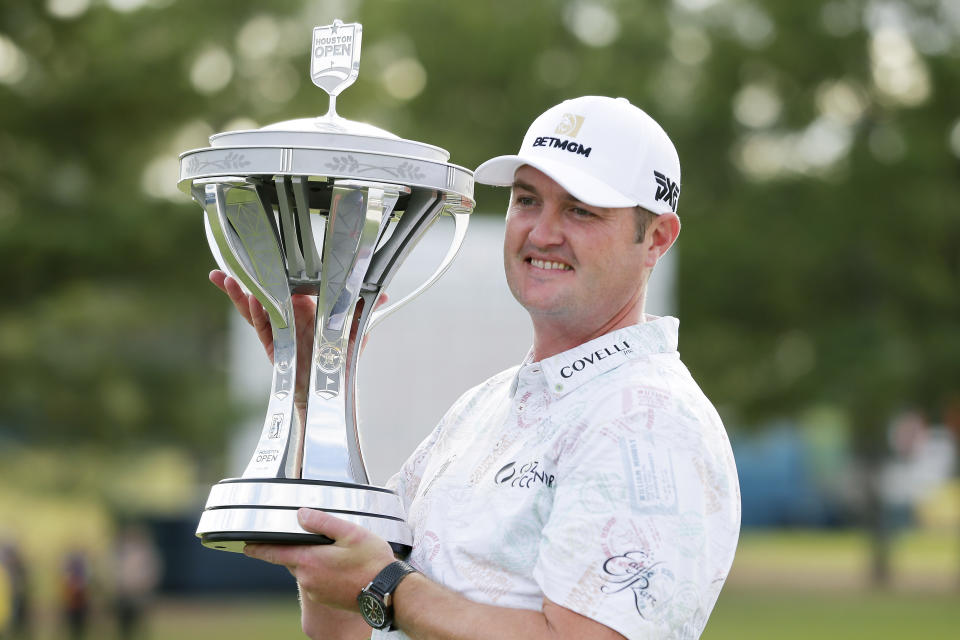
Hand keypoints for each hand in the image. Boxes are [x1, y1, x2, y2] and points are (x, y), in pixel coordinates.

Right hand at [209, 270, 385, 404]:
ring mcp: (279, 331)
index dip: (272, 270)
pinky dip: (257, 314)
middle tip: (223, 269)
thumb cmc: (340, 358)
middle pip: (261, 294)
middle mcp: (288, 316)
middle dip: (242, 281)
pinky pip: (264, 328)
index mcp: (303, 308)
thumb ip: (362, 310)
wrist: (331, 388)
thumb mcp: (353, 329)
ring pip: (255, 309)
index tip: (260, 254)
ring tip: (226, 279)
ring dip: (240, 295)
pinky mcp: (275, 346)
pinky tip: (251, 300)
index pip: (284, 284)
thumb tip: (385, 294)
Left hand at [244, 508, 395, 611]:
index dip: (259, 549)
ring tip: (335, 553)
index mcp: (309, 560)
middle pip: (292, 560)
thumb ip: (322, 522)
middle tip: (316, 541)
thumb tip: (302, 514)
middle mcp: (308, 578)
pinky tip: (340, 567)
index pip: (275, 553)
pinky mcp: (326, 599)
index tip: (248, 546)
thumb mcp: (349, 533)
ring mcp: (316, 591)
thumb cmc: (372, 562)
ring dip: (313, 561)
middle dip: (298, 550)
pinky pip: (316, 581)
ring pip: (305, 570)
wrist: (387, 591)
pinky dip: (322, 573)